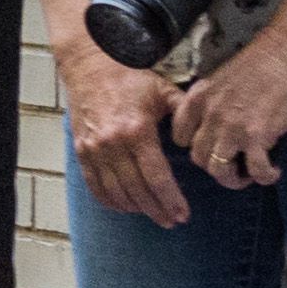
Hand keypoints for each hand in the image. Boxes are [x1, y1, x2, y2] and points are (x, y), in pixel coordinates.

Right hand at [57, 39, 191, 227]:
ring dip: (136, 208)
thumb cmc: (129, 77)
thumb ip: (185, 113)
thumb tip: (205, 133)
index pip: (157, 177)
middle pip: (138, 191)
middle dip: (157, 210)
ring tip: (153, 215)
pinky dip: (110, 201)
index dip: (171, 200)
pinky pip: (95, 186)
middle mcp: (113, 145)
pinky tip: (125, 206)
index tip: (183, 214)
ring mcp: (94, 150)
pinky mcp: (81, 152)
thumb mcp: (162, 91)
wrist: (89, 66)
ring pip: (116, 193)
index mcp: (137, 131)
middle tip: (172, 221)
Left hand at [168, 20, 286, 188]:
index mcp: (197, 99)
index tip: (212, 148)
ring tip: (250, 175)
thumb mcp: (220, 80)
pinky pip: (256, 170)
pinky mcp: (258, 136)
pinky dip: (265, 177)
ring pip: (220, 170)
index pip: (180, 138)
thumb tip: (217, 129)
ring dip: (235, 179)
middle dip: (215, 166)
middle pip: (198, 158)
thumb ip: (212, 104)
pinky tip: (273, 171)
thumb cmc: (259, 63)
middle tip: (234, 165)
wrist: (286, 51)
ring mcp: (232, 127)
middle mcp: (209, 115)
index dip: (196, 147)